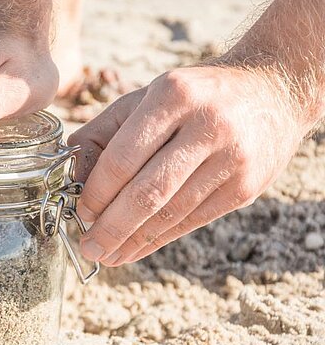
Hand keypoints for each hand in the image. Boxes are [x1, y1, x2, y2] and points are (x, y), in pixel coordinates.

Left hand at [68, 65, 307, 266]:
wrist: (274, 88)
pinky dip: (160, 239)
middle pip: (148, 192)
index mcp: (172, 96)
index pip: (123, 158)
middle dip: (111, 227)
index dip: (97, 193)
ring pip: (171, 212)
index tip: (80, 213)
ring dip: (133, 241)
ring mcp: (232, 159)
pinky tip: (136, 249)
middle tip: (88, 248)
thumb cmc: (191, 96)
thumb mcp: (144, 98)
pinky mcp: (247, 187)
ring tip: (107, 256)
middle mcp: (206, 126)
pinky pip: (193, 220)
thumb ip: (101, 134)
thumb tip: (70, 179)